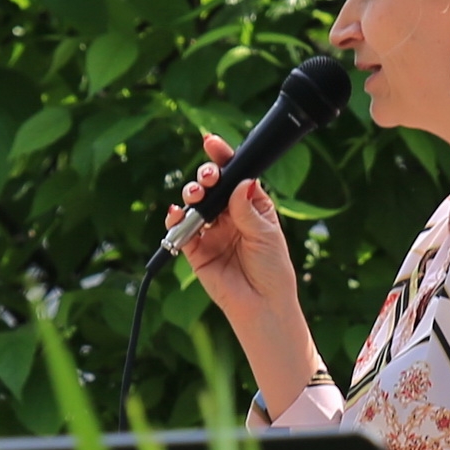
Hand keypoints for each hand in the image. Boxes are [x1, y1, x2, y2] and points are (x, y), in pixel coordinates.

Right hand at [164, 133, 319, 412]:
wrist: (262, 305)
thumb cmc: (272, 270)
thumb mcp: (266, 234)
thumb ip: (247, 209)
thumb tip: (237, 182)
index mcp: (251, 206)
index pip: (235, 176)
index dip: (223, 158)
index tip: (212, 143)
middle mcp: (229, 216)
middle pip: (212, 186)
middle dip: (206, 176)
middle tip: (208, 177)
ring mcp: (211, 232)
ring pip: (195, 204)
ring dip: (191, 194)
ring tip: (196, 195)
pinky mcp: (195, 250)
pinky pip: (181, 230)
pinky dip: (176, 219)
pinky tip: (177, 212)